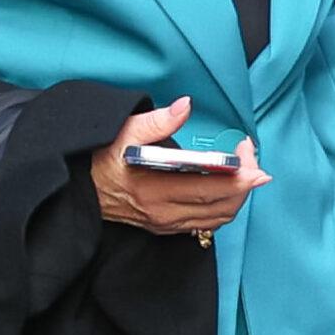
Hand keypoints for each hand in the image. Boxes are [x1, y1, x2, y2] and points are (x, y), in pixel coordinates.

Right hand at [91, 96, 268, 237]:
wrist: (80, 188)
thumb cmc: (101, 157)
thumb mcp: (124, 131)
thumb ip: (158, 121)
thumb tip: (185, 106)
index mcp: (156, 190)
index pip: (211, 190)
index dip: (240, 179)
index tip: (254, 160)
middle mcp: (164, 213)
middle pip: (223, 206)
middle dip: (245, 183)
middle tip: (249, 157)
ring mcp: (166, 224)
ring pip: (218, 218)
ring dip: (237, 196)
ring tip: (243, 170)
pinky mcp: (165, 227)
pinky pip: (206, 223)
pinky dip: (223, 206)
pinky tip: (226, 187)